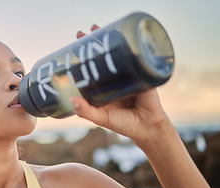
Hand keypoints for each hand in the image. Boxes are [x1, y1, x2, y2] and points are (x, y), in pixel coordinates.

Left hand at [71, 26, 168, 140]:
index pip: (88, 69)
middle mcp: (112, 79)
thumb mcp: (102, 118)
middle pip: (100, 57)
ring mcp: (126, 74)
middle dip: (91, 44)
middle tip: (81, 33)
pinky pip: (135, 57)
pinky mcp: (140, 72)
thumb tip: (71, 100)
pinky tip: (124, 34)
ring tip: (96, 28)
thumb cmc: (123, 123)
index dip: (80, 58)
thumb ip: (86, 112)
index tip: (70, 48)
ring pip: (115, 53)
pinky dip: (129, 45)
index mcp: (101, 88)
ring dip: (107, 39)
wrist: (148, 127)